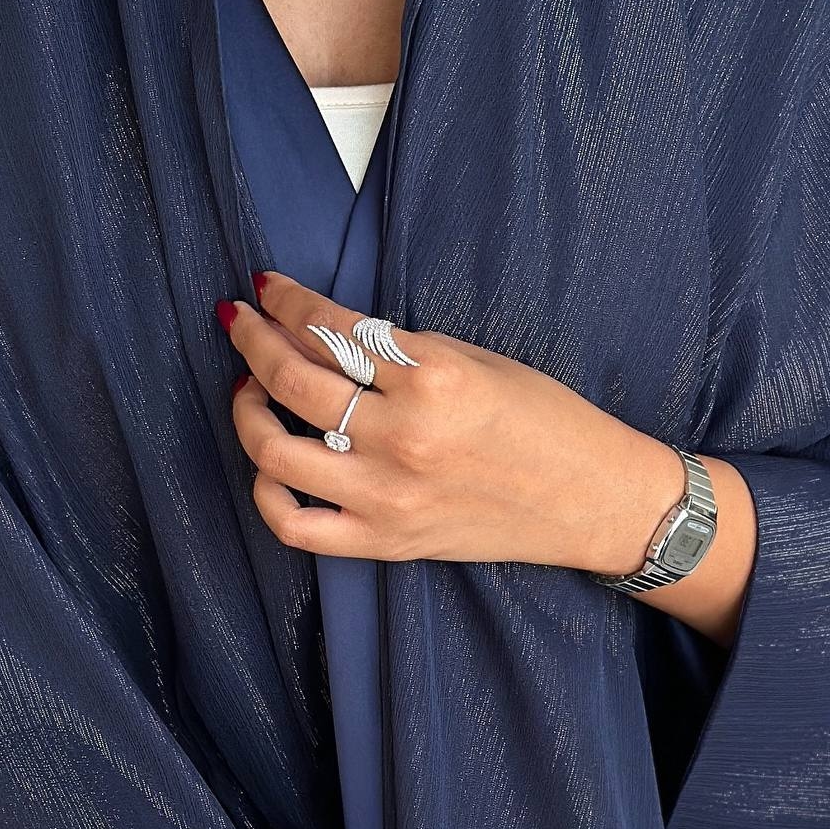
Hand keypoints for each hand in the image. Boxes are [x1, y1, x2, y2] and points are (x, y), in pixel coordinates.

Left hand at [222, 271, 756, 640]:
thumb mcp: (475, 359)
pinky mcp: (385, 542)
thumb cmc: (544, 421)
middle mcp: (403, 437)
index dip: (286, 302)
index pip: (330, 329)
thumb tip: (325, 330)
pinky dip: (266, 495)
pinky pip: (295, 526)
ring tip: (249, 390)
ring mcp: (388, 495)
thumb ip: (398, 350)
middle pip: (292, 380)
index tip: (265, 287)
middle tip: (239, 321)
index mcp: (432, 377)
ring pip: (276, 451)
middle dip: (252, 340)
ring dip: (248, 411)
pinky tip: (269, 467)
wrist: (589, 499)